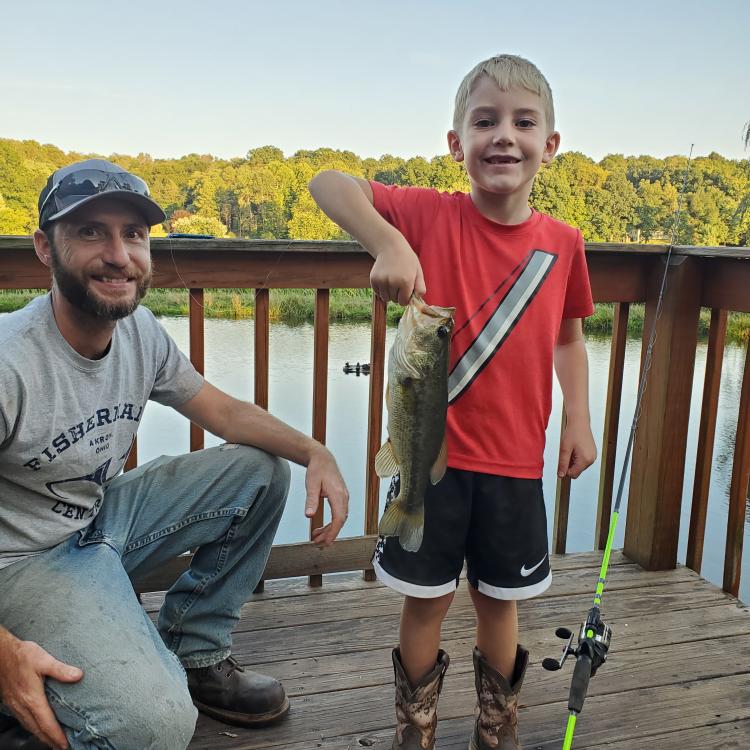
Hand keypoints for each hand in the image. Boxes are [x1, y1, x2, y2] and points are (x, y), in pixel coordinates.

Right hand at [0, 635, 82, 749]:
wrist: (1, 654)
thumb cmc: (22, 655)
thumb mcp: (44, 659)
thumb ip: (61, 669)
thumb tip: (78, 675)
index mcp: (32, 698)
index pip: (46, 722)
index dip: (56, 735)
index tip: (65, 744)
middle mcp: (22, 705)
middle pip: (37, 729)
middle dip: (50, 740)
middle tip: (62, 748)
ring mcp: (15, 705)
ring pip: (29, 727)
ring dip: (41, 736)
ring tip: (52, 741)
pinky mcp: (11, 702)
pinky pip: (23, 720)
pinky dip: (32, 728)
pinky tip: (36, 727)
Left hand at [304, 444, 349, 545]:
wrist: (323, 458)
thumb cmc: (317, 470)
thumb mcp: (311, 485)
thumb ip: (311, 500)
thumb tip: (308, 515)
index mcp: (338, 494)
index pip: (339, 518)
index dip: (333, 532)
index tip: (326, 542)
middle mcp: (344, 497)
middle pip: (341, 521)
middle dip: (330, 533)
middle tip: (317, 542)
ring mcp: (344, 497)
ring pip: (340, 518)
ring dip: (330, 529)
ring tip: (317, 536)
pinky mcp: (341, 497)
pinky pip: (339, 514)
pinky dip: (332, 523)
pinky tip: (322, 527)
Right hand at [370, 237, 425, 305]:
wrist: (390, 247)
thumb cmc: (407, 260)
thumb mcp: (418, 271)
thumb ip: (420, 287)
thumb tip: (418, 300)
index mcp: (406, 282)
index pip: (403, 302)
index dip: (405, 298)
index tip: (406, 291)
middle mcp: (393, 282)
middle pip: (394, 300)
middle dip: (397, 295)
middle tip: (399, 282)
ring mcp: (382, 281)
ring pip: (385, 298)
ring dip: (389, 293)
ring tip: (392, 281)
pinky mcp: (374, 279)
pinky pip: (377, 293)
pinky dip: (381, 289)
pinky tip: (385, 279)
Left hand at [557, 420, 596, 478]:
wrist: (579, 422)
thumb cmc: (572, 433)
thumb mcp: (564, 449)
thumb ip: (562, 464)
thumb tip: (561, 476)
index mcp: (585, 460)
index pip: (573, 474)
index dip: (564, 469)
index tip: (562, 459)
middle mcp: (592, 460)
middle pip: (576, 471)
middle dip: (569, 464)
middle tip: (566, 452)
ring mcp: (593, 457)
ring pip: (579, 466)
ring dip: (572, 461)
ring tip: (571, 449)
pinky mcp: (592, 453)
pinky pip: (582, 461)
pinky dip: (576, 457)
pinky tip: (575, 448)